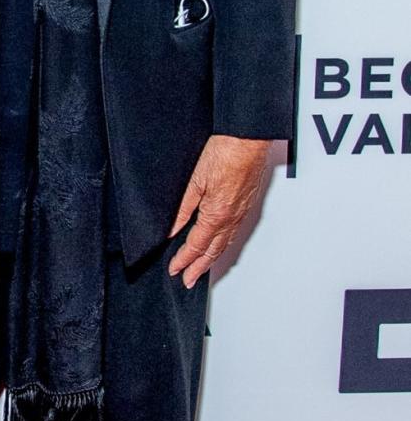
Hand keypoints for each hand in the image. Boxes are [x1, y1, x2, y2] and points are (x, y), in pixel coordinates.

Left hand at [168, 134, 271, 288]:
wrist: (249, 139)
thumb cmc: (224, 153)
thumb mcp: (194, 182)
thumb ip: (182, 209)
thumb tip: (171, 231)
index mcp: (216, 215)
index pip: (196, 246)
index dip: (184, 260)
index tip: (174, 270)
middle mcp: (232, 218)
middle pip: (213, 251)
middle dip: (199, 267)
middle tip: (189, 280)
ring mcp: (242, 212)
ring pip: (225, 243)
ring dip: (212, 259)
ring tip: (201, 268)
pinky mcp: (247, 204)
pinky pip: (234, 232)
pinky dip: (224, 244)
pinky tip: (219, 244)